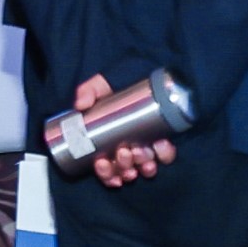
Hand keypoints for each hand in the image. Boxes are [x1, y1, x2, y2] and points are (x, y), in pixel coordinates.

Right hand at [76, 73, 172, 187]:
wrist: (141, 74)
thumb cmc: (117, 84)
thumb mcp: (99, 86)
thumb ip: (87, 92)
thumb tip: (80, 106)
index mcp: (110, 145)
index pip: (106, 169)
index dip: (105, 173)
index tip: (102, 163)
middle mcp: (129, 151)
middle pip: (126, 171)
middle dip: (124, 167)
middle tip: (123, 153)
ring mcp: (147, 148)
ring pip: (145, 168)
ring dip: (143, 166)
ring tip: (140, 152)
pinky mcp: (164, 142)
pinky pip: (166, 156)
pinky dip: (164, 155)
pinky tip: (160, 145)